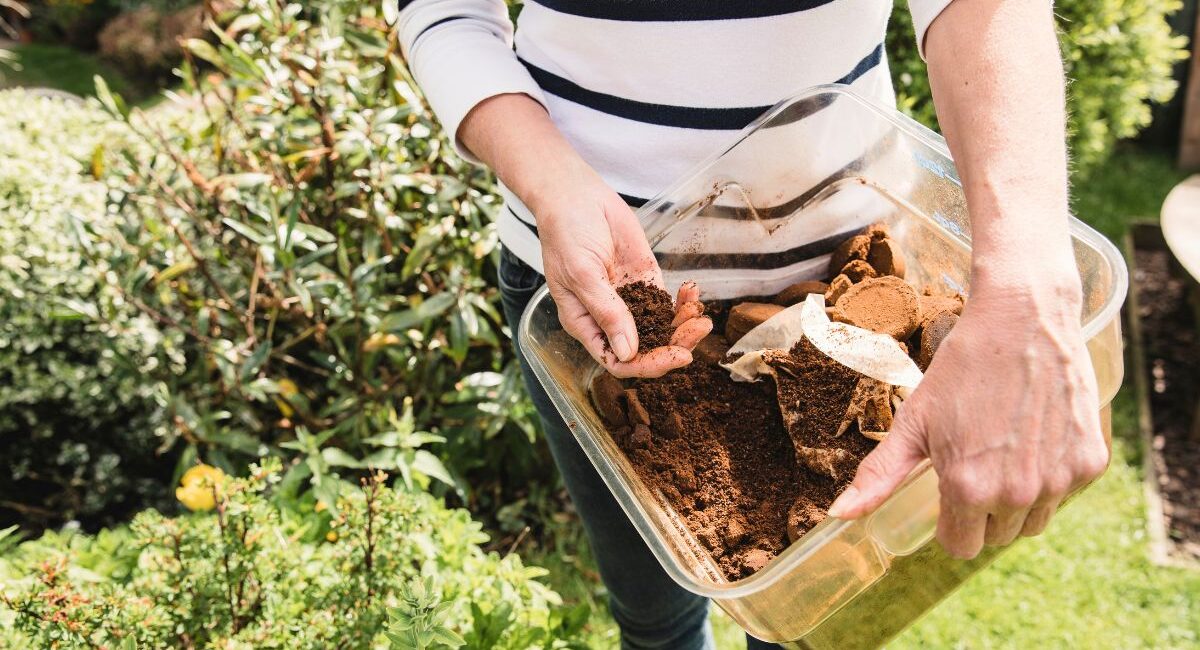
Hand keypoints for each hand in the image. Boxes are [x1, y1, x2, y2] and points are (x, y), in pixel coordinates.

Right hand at [535, 164, 710, 377]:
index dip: (647, 365)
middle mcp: (608, 317)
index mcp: (585, 324)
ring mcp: (629, 300)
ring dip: (683, 325)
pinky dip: (683, 302)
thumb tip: (627, 352)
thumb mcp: (582, 274)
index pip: (618, 360)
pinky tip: (693, 293)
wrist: (576, 196)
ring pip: (660, 328)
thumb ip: (606, 312)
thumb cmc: (566, 233)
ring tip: (700, 314)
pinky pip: (667, 301)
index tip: (675, 356)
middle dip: (674, 344)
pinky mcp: (644, 280)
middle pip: (645, 348)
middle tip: (698, 330)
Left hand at [827, 276, 1108, 558]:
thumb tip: (839, 516)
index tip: (949, 491)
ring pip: (1034, 521)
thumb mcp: (913, 421)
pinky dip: (1052, 476)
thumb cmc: (962, 368)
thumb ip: (879, 476)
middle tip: (977, 461)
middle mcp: (1017, 494)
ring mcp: (1059, 481)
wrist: (1023, 320)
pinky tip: (1035, 437)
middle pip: (996, 536)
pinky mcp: (1090, 463)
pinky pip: (1066, 493)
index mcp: (968, 489)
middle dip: (983, 511)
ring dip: (1019, 501)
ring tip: (1005, 451)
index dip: (950, 522)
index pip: (959, 546)